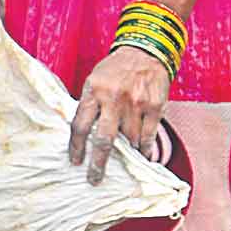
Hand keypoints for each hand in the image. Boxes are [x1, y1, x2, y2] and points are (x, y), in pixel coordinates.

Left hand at [69, 46, 170, 185]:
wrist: (145, 51)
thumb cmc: (115, 69)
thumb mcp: (94, 80)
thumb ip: (90, 105)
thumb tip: (83, 135)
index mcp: (94, 91)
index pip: (80, 125)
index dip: (76, 146)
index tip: (75, 161)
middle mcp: (114, 99)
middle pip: (104, 140)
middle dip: (98, 164)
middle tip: (94, 179)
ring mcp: (136, 104)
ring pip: (129, 141)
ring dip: (126, 157)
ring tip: (122, 166)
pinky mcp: (155, 107)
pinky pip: (149, 137)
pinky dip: (145, 150)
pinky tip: (143, 157)